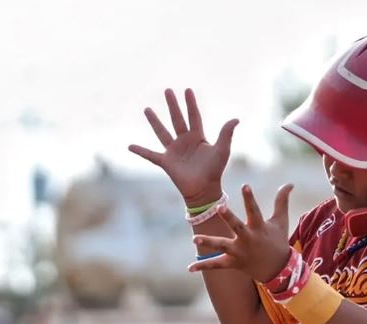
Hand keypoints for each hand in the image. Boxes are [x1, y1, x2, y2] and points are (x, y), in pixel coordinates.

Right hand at [128, 88, 238, 205]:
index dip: (190, 103)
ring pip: (162, 132)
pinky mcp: (166, 162)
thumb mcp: (222, 150)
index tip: (187, 90)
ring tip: (147, 109)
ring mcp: (174, 151)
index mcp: (198, 137)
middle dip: (172, 105)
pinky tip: (130, 146)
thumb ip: (226, 134)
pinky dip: (140, 151)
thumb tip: (236, 118)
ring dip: (154, 121)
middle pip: (177, 119)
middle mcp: (184, 142)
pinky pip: (150, 155)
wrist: (204, 190)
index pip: (194, 116)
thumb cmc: (215, 171)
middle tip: (167, 90)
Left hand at [188, 183, 293, 282]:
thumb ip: (282, 201)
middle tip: (220, 208)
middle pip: (237, 227)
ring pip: (222, 246)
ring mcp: (240, 252)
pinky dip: (203, 266)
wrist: (278, 270)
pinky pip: (216, 264)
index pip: (254, 210)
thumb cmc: (278, 241)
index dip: (250, 198)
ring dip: (209, 243)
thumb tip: (290, 183)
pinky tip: (189, 268)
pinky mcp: (233, 263)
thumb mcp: (281, 221)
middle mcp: (248, 239)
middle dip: (229, 218)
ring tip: (194, 239)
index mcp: (259, 227)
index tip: (245, 185)